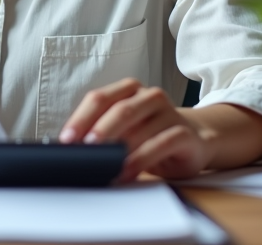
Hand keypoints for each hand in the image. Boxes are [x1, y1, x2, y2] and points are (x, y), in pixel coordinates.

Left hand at [58, 78, 210, 183]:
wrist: (194, 140)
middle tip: (85, 149)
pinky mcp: (183, 132)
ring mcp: (169, 112)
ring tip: (104, 166)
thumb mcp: (125, 129)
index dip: (80, 119)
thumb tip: (71, 147)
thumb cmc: (150, 134)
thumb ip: (102, 131)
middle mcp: (149, 96)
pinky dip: (141, 160)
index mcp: (128, 89)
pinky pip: (160, 144)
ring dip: (119, 150)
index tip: (67, 139)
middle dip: (99, 130)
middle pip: (119, 109)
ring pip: (140, 127)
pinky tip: (127, 172)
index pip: (99, 99)